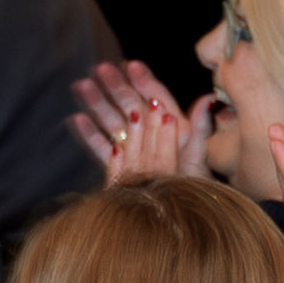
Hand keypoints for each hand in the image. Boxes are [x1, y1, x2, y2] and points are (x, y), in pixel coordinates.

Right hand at [68, 55, 209, 184]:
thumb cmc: (194, 188)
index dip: (144, 81)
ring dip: (96, 104)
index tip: (131, 65)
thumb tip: (207, 100)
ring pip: (112, 122)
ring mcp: (133, 149)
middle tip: (100, 68)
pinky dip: (90, 134)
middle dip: (115, 85)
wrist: (179, 217)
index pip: (156, 97)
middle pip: (130, 104)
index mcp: (172, 128)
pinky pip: (102, 147)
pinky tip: (76, 119)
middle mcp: (151, 134)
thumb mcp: (198, 158)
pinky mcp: (118, 166)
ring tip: (81, 86)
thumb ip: (199, 130)